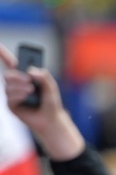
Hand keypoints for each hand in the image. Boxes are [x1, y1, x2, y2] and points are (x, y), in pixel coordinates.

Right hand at [0, 44, 83, 159]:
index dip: (2, 53)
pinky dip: (18, 95)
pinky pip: (9, 97)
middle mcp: (16, 84)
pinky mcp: (11, 105)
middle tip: (30, 81)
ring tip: (31, 90)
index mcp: (25, 76)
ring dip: (19, 86)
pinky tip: (26, 97)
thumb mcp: (51, 87)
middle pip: (8, 74)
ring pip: (8, 85)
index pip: (10, 62)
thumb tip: (31, 71)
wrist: (51, 120)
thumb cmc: (51, 103)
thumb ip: (44, 76)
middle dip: (18, 76)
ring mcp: (12, 94)